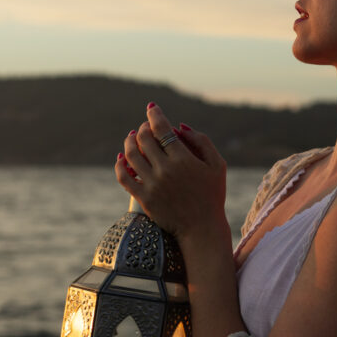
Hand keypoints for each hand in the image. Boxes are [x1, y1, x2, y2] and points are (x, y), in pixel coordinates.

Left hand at [115, 102, 226, 241]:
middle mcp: (166, 170)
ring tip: (131, 137)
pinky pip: (124, 177)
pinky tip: (121, 158)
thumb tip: (179, 126)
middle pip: (144, 139)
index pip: (162, 129)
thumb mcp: (217, 165)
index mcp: (184, 160)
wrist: (202, 229)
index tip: (152, 108)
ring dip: (129, 142)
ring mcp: (152, 185)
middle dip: (143, 128)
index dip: (155, 115)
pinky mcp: (143, 198)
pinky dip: (119, 164)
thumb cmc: (212, 195)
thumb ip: (201, 141)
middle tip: (145, 127)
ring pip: (131, 155)